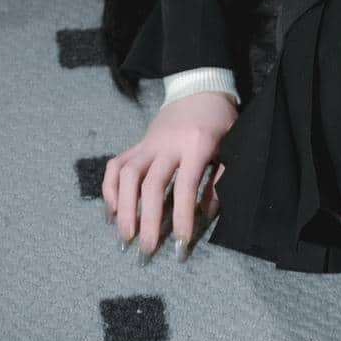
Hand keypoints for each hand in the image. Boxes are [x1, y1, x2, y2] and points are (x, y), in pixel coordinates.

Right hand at [102, 91, 238, 257]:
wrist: (199, 90)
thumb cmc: (220, 122)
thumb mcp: (230, 148)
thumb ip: (219, 180)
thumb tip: (205, 215)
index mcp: (196, 145)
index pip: (185, 186)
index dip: (181, 217)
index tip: (179, 244)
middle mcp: (167, 144)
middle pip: (150, 185)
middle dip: (146, 221)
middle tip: (146, 250)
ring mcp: (147, 143)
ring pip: (127, 176)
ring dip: (123, 209)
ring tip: (124, 237)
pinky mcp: (136, 143)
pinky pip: (116, 166)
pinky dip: (110, 190)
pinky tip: (112, 213)